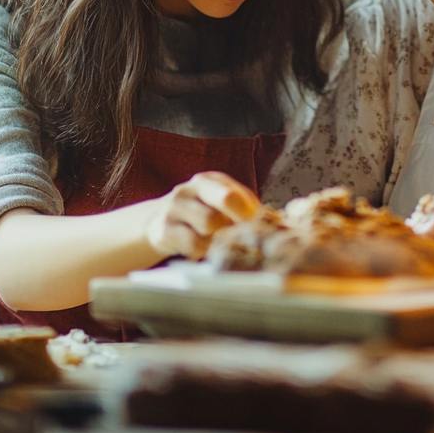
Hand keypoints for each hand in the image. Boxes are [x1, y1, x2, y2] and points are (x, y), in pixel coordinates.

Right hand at [145, 172, 261, 260]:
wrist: (156, 223)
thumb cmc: (199, 216)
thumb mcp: (219, 205)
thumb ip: (244, 208)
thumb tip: (277, 222)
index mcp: (208, 181)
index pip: (235, 193)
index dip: (252, 213)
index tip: (263, 228)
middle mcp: (190, 190)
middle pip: (226, 199)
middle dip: (240, 220)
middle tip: (247, 236)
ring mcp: (174, 209)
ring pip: (210, 224)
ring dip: (221, 238)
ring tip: (221, 243)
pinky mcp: (163, 231)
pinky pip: (193, 244)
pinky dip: (203, 251)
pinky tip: (203, 250)